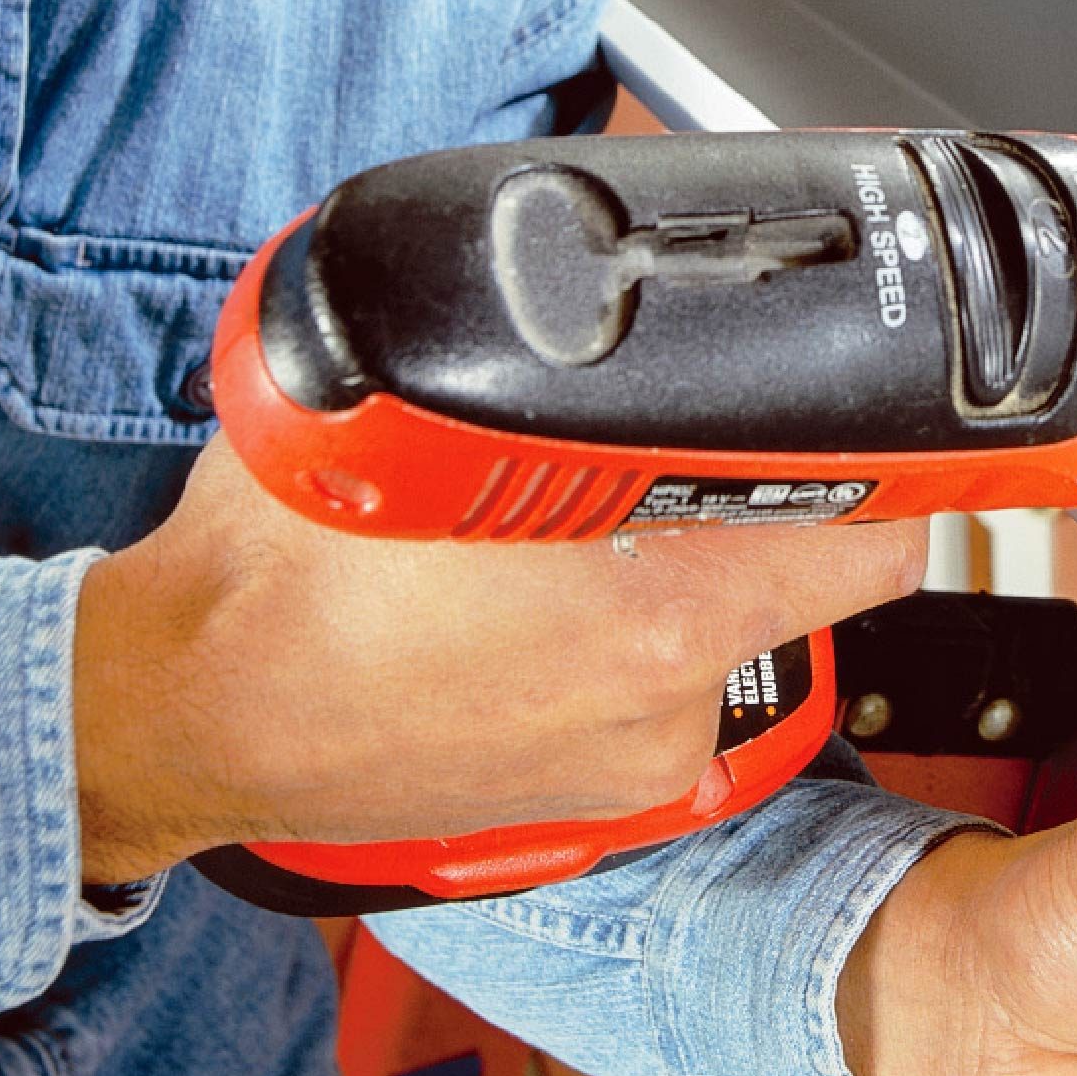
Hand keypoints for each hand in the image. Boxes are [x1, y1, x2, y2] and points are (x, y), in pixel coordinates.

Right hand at [73, 437, 924, 882]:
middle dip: (770, 508)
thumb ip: (537, 358)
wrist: (182, 717)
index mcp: (659, 617)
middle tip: (707, 449)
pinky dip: (629, 641)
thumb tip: (591, 276)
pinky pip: (652, 688)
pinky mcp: (582, 799)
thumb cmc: (281, 575)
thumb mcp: (419, 407)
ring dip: (689, 574)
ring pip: (721, 631)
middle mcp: (664, 705)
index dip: (894, 474)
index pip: (873, 544)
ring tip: (596, 522)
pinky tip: (549, 601)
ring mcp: (628, 765)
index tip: (890, 428)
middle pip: (803, 581)